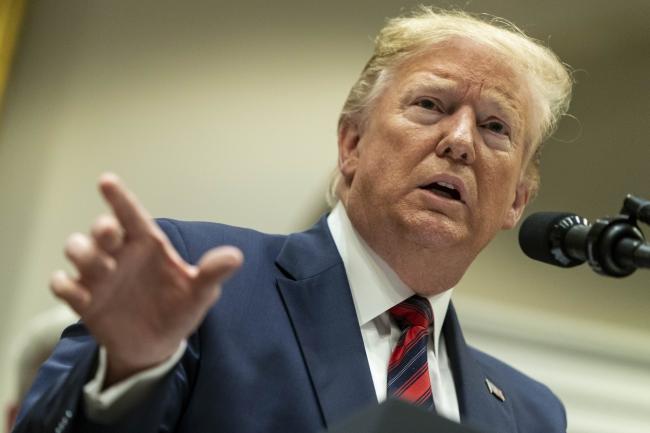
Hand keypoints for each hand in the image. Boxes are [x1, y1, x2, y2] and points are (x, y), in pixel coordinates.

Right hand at [50, 173, 242, 385]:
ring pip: (77, 250)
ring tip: (103, 270)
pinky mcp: (84, 300)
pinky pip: (64, 285)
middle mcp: (120, 254)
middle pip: (101, 230)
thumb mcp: (200, 293)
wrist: (157, 346)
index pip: (132, 215)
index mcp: (147, 245)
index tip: (107, 180)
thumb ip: (212, 273)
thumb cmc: (178, 309)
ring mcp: (99, 276)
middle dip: (101, 228)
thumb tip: (235, 257)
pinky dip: (66, 286)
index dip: (119, 198)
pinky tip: (79, 295)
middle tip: (110, 234)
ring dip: (83, 254)